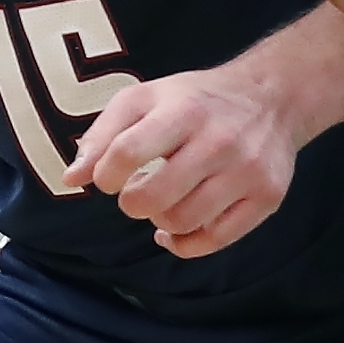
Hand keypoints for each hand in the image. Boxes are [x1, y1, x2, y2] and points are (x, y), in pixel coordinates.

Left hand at [66, 65, 297, 258]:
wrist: (272, 98)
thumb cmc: (195, 100)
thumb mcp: (146, 98)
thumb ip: (104, 134)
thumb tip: (71, 178)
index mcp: (183, 110)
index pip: (128, 152)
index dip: (105, 174)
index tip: (107, 179)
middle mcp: (219, 140)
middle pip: (156, 197)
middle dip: (132, 203)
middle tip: (133, 194)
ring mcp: (246, 171)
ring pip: (185, 221)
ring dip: (159, 221)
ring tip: (160, 203)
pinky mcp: (267, 197)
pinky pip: (217, 239)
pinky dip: (185, 244)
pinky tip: (174, 231)